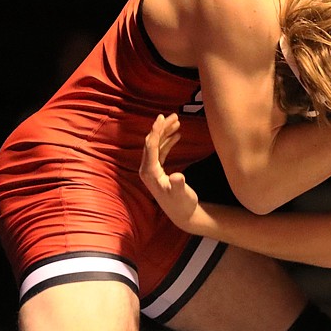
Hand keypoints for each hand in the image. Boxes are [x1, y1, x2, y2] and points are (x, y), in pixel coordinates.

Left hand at [139, 113, 202, 229]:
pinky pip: (161, 151)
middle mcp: (147, 169)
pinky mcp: (159, 171)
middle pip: (152, 142)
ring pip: (157, 145)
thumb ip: (179, 185)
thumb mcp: (182, 195)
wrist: (183, 215)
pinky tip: (177, 135)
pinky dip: (168, 141)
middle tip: (174, 115)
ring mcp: (152, 170)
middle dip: (162, 128)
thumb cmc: (183, 205)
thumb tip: (178, 176)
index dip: (156, 130)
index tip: (162, 117)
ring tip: (177, 121)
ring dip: (166, 133)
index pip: (150, 146)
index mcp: (150, 172)